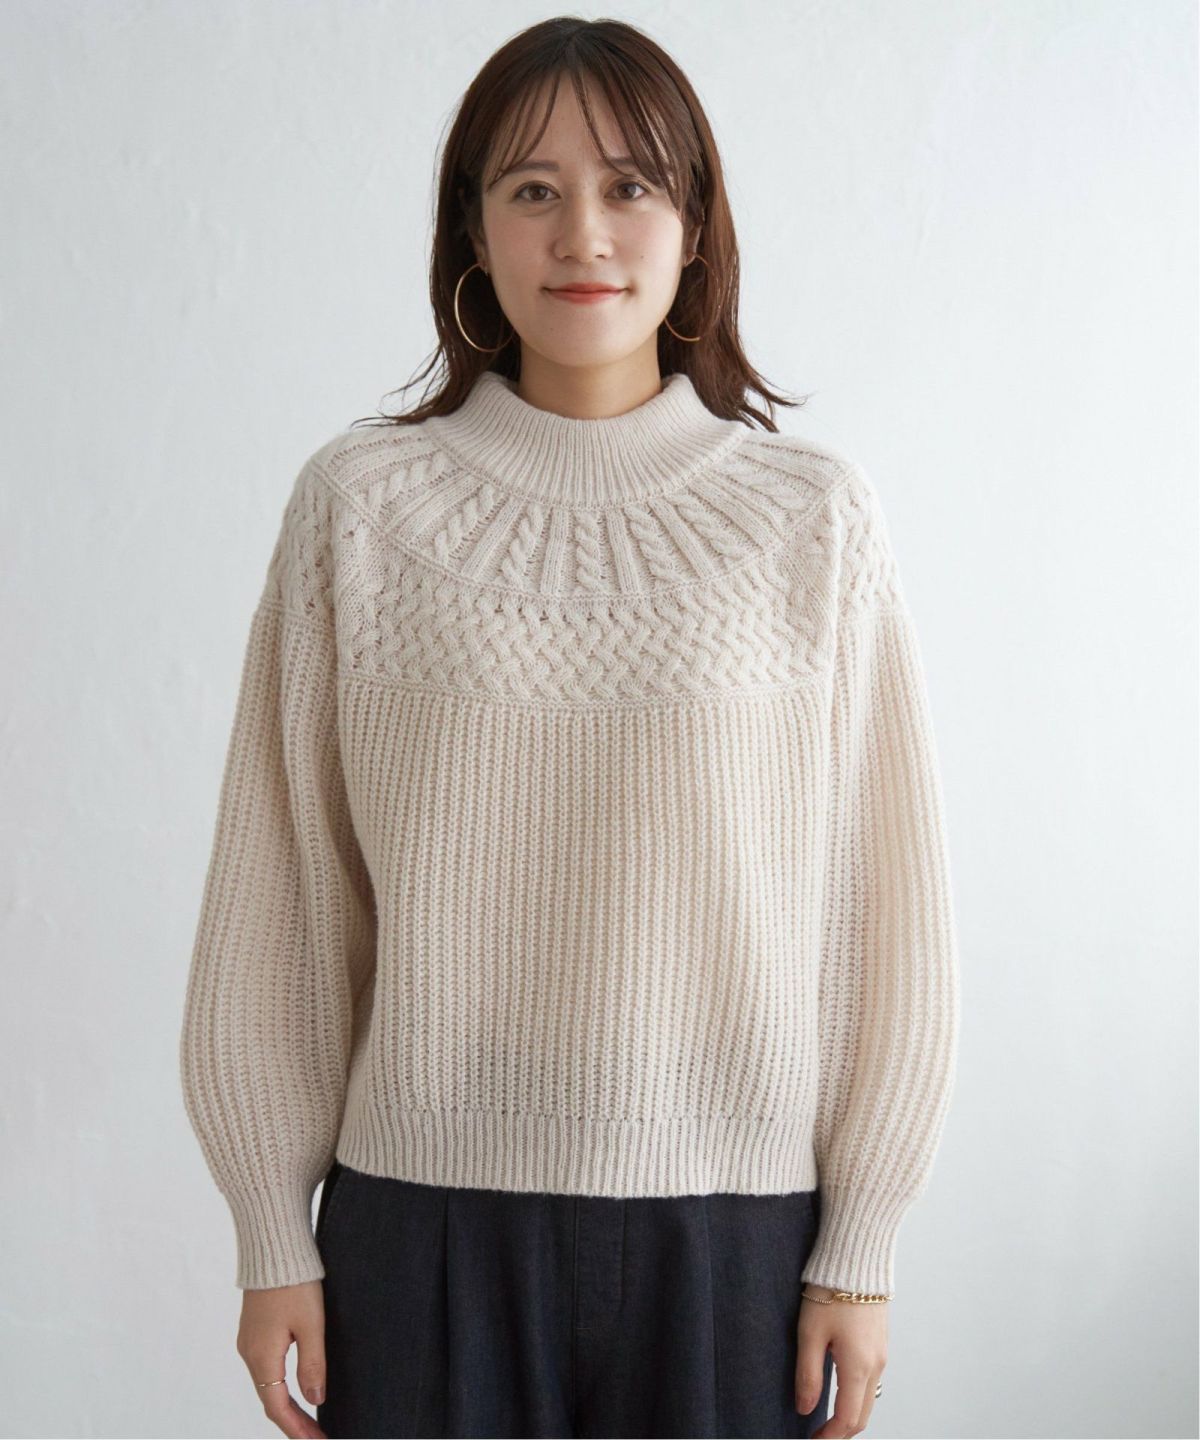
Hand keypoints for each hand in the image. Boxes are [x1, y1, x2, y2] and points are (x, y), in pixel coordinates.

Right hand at [236, 1280, 327, 1437]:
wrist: (272, 1246)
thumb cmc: (293, 1282)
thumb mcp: (311, 1324)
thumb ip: (312, 1364)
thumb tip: (316, 1400)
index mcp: (262, 1357)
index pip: (278, 1408)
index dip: (297, 1429)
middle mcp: (250, 1353)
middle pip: (270, 1399)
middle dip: (294, 1421)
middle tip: (317, 1436)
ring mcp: (249, 1341)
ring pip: (267, 1384)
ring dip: (287, 1404)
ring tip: (310, 1420)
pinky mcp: (254, 1329)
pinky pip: (265, 1368)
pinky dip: (280, 1385)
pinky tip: (294, 1387)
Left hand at [794, 1285, 887, 1437]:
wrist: (856, 1257)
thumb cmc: (831, 1289)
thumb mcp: (810, 1333)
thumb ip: (807, 1374)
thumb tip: (805, 1408)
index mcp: (859, 1367)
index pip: (847, 1419)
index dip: (829, 1437)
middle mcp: (876, 1365)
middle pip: (862, 1415)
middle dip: (841, 1432)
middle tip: (818, 1436)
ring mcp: (881, 1353)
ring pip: (869, 1399)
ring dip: (850, 1415)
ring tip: (825, 1419)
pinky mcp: (880, 1342)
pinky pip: (872, 1380)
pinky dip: (857, 1395)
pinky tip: (839, 1391)